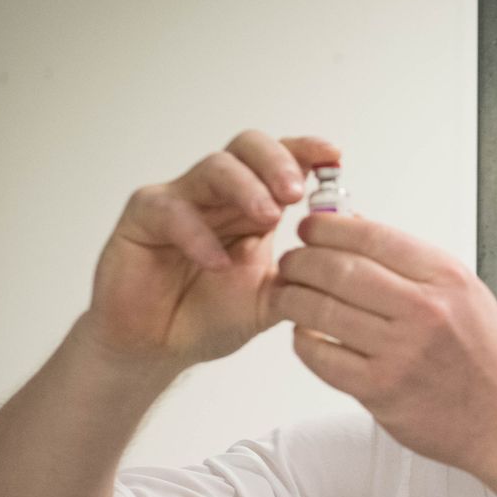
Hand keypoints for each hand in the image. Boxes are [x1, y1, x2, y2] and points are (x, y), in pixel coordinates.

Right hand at [82, 130, 339, 369]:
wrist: (159, 348)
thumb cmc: (212, 316)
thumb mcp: (272, 299)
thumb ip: (307, 274)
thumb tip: (353, 244)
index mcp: (255, 204)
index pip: (282, 161)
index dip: (306, 151)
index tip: (334, 157)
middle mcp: (219, 194)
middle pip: (248, 148)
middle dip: (277, 162)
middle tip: (296, 192)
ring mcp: (181, 200)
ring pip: (214, 168)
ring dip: (246, 188)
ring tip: (268, 217)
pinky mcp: (143, 217)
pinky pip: (172, 211)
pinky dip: (199, 234)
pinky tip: (218, 262)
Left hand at [271, 214, 496, 477]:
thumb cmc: (486, 359)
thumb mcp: (465, 294)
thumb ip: (413, 264)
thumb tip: (357, 231)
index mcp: (446, 279)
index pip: (372, 237)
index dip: (328, 228)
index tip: (310, 229)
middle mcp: (424, 311)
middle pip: (339, 269)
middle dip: (302, 260)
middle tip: (291, 262)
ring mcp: (401, 352)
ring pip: (321, 310)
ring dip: (292, 298)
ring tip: (287, 294)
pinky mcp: (380, 390)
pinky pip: (321, 357)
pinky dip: (303, 341)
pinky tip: (304, 334)